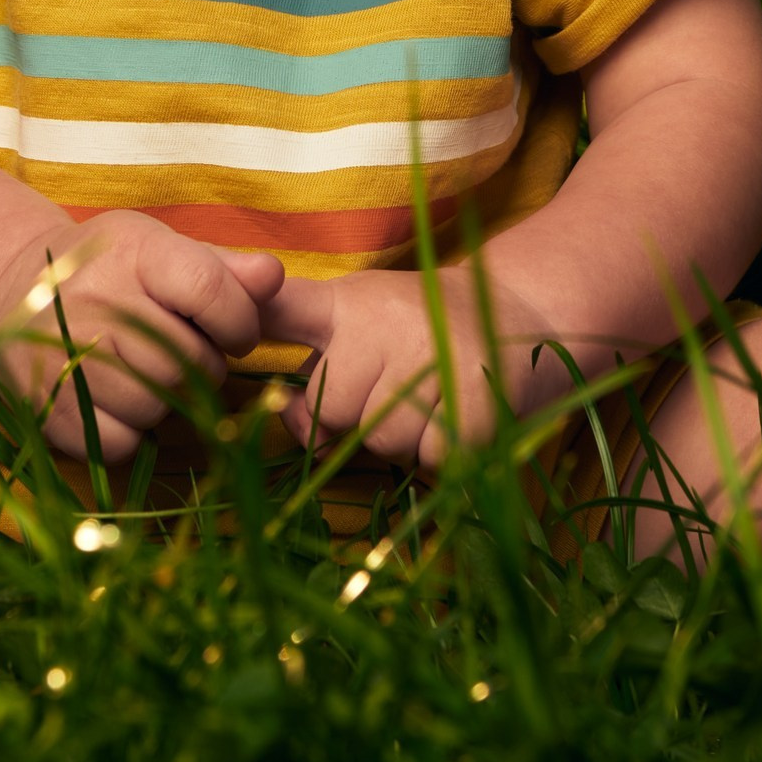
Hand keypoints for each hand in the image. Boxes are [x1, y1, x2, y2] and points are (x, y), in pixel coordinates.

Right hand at [0, 213, 283, 462]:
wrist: (14, 291)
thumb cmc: (108, 268)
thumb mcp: (161, 248)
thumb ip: (223, 268)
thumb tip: (273, 275)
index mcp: (132, 252)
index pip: (208, 289)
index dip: (239, 321)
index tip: (237, 333)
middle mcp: (94, 301)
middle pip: (187, 361)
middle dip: (204, 365)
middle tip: (186, 352)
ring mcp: (65, 356)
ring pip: (157, 405)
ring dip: (170, 400)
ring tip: (151, 372)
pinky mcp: (48, 407)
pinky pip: (122, 442)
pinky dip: (133, 431)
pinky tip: (121, 400)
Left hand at [270, 264, 569, 472]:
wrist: (524, 315)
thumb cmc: (422, 327)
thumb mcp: (353, 315)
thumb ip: (301, 347)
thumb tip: (283, 411)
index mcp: (349, 302)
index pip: (281, 310)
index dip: (249, 321)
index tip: (237, 357)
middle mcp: (386, 320)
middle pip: (333, 412)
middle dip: (356, 423)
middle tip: (395, 390)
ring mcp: (435, 353)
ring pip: (384, 441)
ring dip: (404, 441)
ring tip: (430, 401)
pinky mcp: (477, 395)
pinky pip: (432, 459)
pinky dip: (442, 457)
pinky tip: (457, 418)